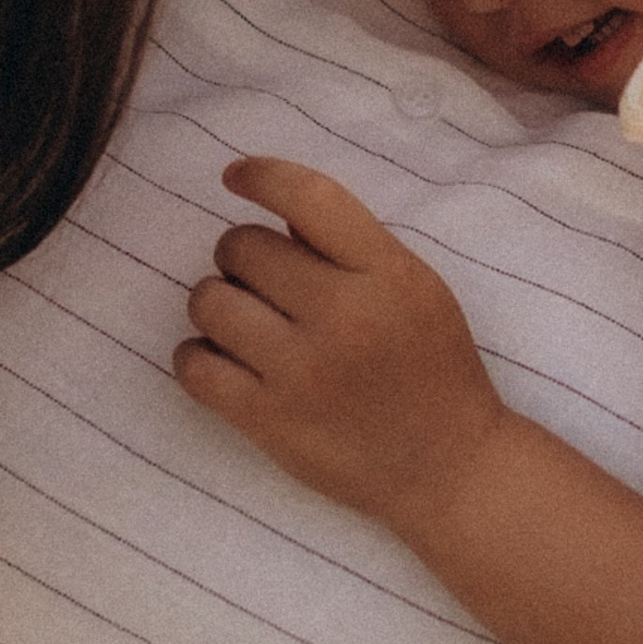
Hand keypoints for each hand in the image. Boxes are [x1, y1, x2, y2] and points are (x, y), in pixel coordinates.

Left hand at [174, 155, 505, 529]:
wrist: (449, 468)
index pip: (309, 197)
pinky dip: (195, 356)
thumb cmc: (433, 370)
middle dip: (240, 256)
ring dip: (215, 303)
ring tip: (243, 323)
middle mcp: (342, 316)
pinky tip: (221, 359)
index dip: (260, 175)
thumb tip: (273, 215)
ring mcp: (300, 371)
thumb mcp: (415, 288)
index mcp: (386, 274)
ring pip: (209, 301)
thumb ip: (352, 247)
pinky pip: (193, 366)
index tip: (236, 177)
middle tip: (262, 284)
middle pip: (243, 247)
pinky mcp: (268, 421)